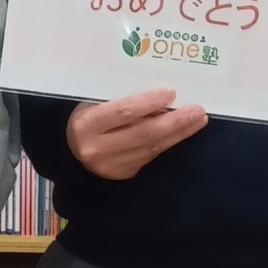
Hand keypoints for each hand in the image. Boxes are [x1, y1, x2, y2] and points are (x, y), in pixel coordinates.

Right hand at [66, 89, 207, 180]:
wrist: (70, 149)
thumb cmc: (85, 115)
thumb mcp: (93, 102)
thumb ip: (120, 100)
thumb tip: (161, 96)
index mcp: (87, 124)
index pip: (123, 112)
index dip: (148, 103)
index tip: (171, 93)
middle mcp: (98, 148)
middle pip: (143, 134)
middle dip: (174, 122)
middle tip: (197, 110)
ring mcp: (112, 165)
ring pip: (151, 148)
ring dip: (178, 133)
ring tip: (198, 120)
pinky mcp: (124, 174)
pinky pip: (150, 156)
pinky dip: (168, 142)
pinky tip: (182, 131)